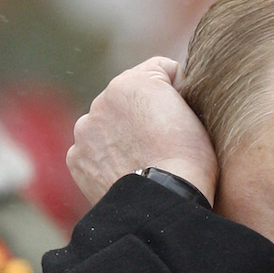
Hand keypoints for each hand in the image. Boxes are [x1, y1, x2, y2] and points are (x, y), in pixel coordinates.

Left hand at [67, 57, 217, 205]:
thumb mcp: (196, 112)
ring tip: (145, 159)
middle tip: (165, 140)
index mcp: (134, 81)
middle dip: (144, 112)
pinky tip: (128, 171)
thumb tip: (171, 90)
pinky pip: (95, 149)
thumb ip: (176, 92)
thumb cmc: (189, 158)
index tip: (185, 114)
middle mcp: (102, 98)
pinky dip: (108, 157)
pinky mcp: (76, 158)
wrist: (163, 201)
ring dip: (123, 134)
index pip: (162, 71)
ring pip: (108, 123)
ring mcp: (85, 130)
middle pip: (130, 97)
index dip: (178, 90)